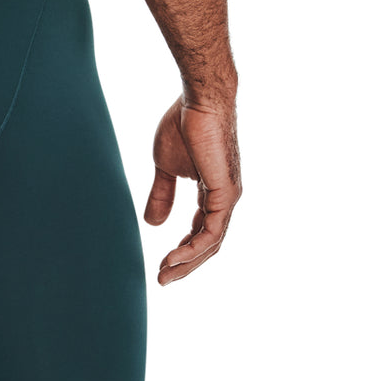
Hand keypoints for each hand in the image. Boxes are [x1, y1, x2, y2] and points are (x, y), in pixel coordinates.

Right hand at [144, 96, 241, 284]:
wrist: (198, 101)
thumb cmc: (183, 125)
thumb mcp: (164, 168)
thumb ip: (162, 195)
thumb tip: (152, 224)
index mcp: (213, 192)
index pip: (201, 231)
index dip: (182, 250)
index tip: (161, 264)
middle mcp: (225, 198)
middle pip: (208, 244)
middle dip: (185, 265)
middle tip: (162, 280)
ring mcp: (228, 197)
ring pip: (211, 243)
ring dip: (187, 263)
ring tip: (164, 274)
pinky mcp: (225, 193)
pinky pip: (211, 232)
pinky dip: (192, 249)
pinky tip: (174, 257)